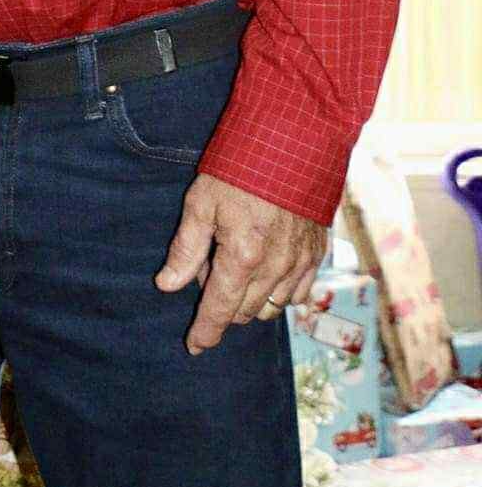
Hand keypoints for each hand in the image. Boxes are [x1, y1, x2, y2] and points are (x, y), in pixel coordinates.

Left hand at [155, 173, 326, 353]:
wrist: (293, 140)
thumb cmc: (239, 167)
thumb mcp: (201, 202)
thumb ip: (186, 249)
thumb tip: (168, 285)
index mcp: (242, 255)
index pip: (220, 309)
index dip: (205, 331)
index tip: (194, 346)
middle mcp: (276, 267)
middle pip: (245, 311)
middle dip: (223, 304)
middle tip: (210, 268)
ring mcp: (301, 262)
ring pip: (272, 306)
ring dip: (251, 299)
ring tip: (236, 262)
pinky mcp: (318, 252)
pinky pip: (300, 293)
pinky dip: (280, 292)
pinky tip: (267, 271)